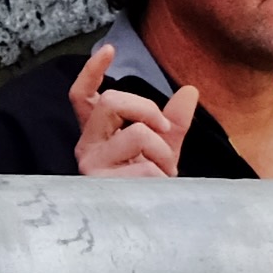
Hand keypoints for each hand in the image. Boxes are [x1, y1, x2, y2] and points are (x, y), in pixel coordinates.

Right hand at [67, 42, 180, 177]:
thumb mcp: (164, 148)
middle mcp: (87, 145)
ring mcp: (91, 165)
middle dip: (148, 109)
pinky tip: (155, 187)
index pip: (82, 95)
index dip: (91, 70)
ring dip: (162, 150)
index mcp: (98, 132)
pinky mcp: (100, 184)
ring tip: (164, 170)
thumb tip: (190, 91)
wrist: (147, 223)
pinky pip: (143, 165)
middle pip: (111, 102)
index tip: (109, 50)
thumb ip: (174, 121)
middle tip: (165, 130)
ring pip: (135, 133)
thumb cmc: (148, 184)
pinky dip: (160, 173)